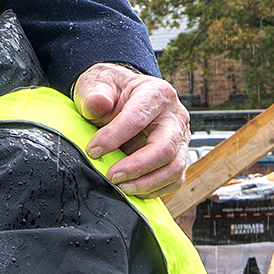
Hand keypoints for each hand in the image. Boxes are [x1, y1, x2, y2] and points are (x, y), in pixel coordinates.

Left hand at [72, 63, 188, 193]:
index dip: (114, 137)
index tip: (93, 151)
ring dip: (147, 183)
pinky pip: (175, 178)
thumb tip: (98, 104)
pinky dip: (155, 189)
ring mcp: (180, 137)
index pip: (138, 118)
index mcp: (156, 93)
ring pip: (174, 168)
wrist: (121, 95)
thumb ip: (95, 95)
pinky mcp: (178, 155)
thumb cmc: (110, 90)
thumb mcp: (97, 84)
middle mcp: (174, 116)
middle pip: (165, 148)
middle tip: (111, 176)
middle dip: (137, 167)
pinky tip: (133, 190)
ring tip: (121, 187)